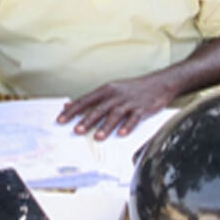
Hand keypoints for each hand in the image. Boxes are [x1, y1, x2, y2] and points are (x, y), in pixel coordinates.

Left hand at [57, 74, 175, 139]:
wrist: (159, 83)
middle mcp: (116, 95)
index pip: (85, 100)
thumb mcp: (111, 89)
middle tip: (76, 130)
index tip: (60, 119)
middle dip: (87, 120)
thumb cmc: (132, 89)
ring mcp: (129, 102)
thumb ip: (91, 99)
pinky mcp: (142, 109)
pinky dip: (128, 127)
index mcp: (106, 90)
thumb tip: (69, 105)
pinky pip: (134, 119)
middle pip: (98, 109)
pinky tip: (121, 134)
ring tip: (97, 137)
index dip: (72, 110)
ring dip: (106, 126)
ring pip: (115, 115)